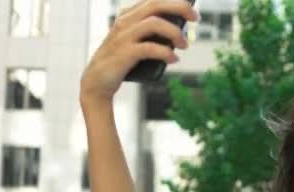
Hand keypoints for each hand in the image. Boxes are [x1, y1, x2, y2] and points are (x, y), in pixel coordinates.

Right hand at [80, 0, 198, 106]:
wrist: (97, 82)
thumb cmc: (123, 61)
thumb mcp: (137, 42)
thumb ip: (153, 34)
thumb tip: (180, 34)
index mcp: (128, 16)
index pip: (153, 0)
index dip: (175, 1)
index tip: (192, 10)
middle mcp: (125, 22)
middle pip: (155, 5)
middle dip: (179, 7)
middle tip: (195, 18)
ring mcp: (123, 37)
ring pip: (153, 23)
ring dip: (174, 33)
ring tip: (184, 45)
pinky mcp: (123, 53)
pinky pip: (148, 48)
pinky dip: (165, 52)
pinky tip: (174, 59)